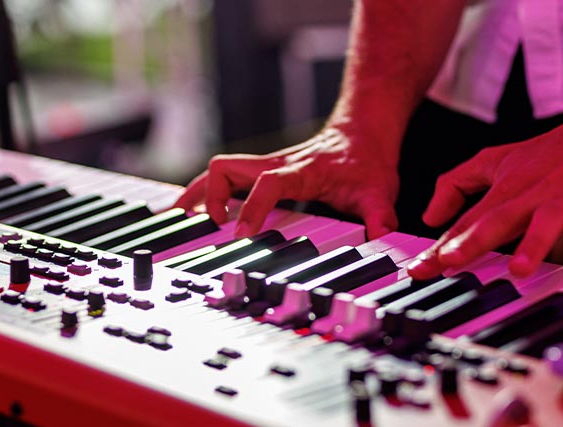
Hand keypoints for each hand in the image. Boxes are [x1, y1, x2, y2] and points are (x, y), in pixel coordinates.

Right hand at [173, 127, 400, 238]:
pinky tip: (196, 214)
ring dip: (198, 193)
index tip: (241, 236)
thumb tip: (381, 239)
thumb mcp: (380, 192)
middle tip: (207, 229)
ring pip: (219, 171)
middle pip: (225, 168)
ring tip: (181, 221)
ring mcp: (266, 167)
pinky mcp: (262, 173)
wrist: (363, 132)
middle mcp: (276, 165)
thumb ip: (380, 217)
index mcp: (301, 170)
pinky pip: (226, 178)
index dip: (251, 209)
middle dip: (208, 197)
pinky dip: (207, 194)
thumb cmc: (368, 162)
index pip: (267, 184)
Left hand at [406, 111, 562, 278]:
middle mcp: (532, 196)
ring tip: (518, 268)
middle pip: (499, 220)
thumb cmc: (548, 155)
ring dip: (533, 245)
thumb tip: (429, 216)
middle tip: (451, 261)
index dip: (442, 245)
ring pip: (547, 223)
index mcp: (506, 189)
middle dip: (474, 241)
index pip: (468, 221)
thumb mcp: (495, 161)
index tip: (419, 268)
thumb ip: (457, 184)